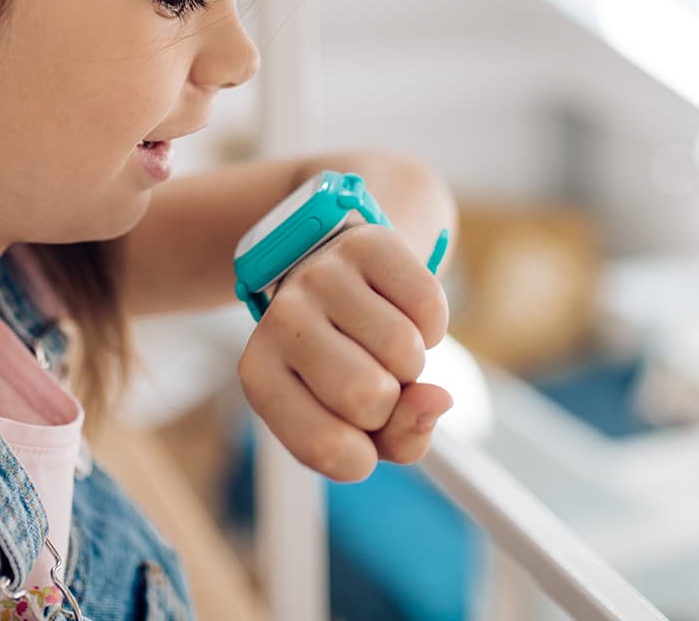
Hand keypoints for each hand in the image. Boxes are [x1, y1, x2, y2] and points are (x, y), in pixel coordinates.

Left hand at [236, 223, 452, 481]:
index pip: (326, 446)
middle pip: (365, 396)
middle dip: (390, 401)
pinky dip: (432, 325)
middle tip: (375, 379)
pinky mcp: (367, 243)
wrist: (341, 278)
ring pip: (403, 349)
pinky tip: (404, 315)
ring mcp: (322, 275)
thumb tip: (438, 398)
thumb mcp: (358, 423)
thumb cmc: (347, 364)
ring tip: (385, 345)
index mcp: (261, 376)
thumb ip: (401, 437)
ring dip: (413, 361)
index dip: (362, 456)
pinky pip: (428, 303)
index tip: (356, 434)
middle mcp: (281, 320)